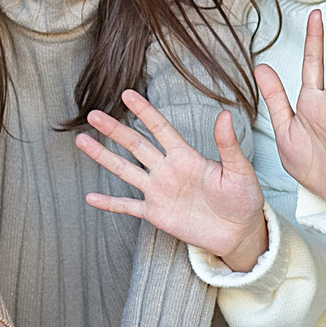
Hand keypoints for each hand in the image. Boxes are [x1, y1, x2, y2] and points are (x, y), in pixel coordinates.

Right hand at [77, 90, 272, 269]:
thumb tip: (225, 115)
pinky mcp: (156, 214)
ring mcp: (159, 191)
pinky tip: (90, 198)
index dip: (144, 111)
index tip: (127, 94)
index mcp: (186, 156)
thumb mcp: (238, 170)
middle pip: (135, 145)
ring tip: (82, 141)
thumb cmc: (244, 198)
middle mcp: (167, 170)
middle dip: (114, 130)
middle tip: (93, 114)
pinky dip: (109, 203)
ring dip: (103, 156)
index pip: (160, 128)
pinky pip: (128, 207)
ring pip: (125, 170)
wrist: (240, 232)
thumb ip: (227, 145)